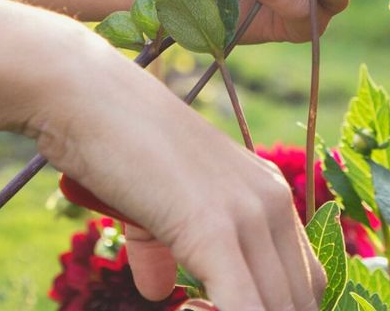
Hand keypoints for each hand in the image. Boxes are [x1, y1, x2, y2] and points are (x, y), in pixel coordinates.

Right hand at [35, 33, 326, 309]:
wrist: (85, 99)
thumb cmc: (113, 146)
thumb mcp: (152, 206)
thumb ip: (164, 250)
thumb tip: (161, 293)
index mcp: (268, 195)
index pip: (304, 282)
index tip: (207, 308)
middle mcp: (273, 202)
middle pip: (300, 301)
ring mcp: (248, 215)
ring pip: (279, 309)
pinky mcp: (214, 231)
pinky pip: (246, 309)